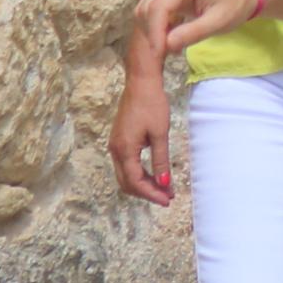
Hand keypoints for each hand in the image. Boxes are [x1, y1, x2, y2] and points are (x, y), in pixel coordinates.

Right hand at [110, 64, 175, 204]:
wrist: (141, 82)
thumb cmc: (152, 104)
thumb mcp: (160, 134)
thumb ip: (160, 160)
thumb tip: (164, 184)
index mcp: (124, 150)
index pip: (135, 182)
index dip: (151, 194)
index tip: (167, 200)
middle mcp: (115, 150)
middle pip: (127, 183)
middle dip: (146, 192)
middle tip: (167, 197)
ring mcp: (115, 145)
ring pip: (125, 175)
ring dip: (143, 184)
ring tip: (164, 189)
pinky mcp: (119, 140)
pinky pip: (126, 165)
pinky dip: (139, 173)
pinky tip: (154, 174)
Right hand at [135, 0, 258, 61]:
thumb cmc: (235, 5)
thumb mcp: (220, 22)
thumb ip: (194, 33)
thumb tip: (166, 45)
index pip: (158, 8)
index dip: (155, 33)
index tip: (160, 54)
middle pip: (146, 10)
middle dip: (154, 34)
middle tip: (171, 53)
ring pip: (144, 11)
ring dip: (153, 31)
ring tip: (174, 45)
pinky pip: (150, 10)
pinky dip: (156, 26)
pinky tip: (172, 36)